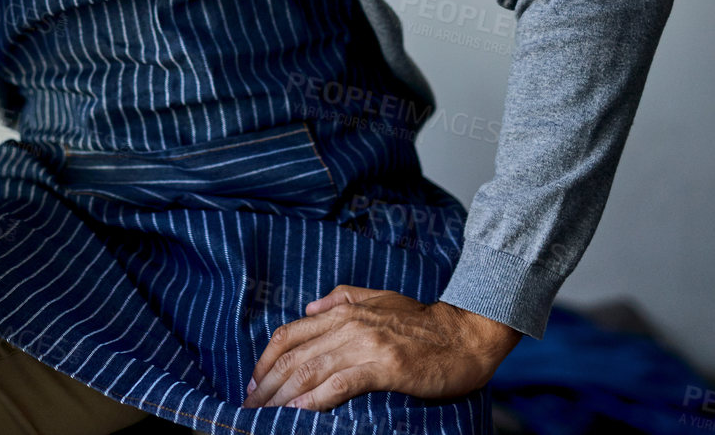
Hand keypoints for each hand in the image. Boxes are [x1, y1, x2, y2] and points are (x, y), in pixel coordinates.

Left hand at [244, 286, 521, 412]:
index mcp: (342, 311)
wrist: (464, 335)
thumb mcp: (378, 298)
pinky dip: (316, 398)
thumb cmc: (422, 322)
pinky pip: (341, 384)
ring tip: (265, 415)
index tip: (252, 383)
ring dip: (283, 396)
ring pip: (311, 370)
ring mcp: (366, 345)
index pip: (289, 334)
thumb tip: (309, 308)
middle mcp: (348, 326)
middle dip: (267, 385)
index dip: (265, 360)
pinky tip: (301, 412)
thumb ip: (341, 300)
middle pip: (293, 356)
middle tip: (249, 407)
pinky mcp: (385, 367)